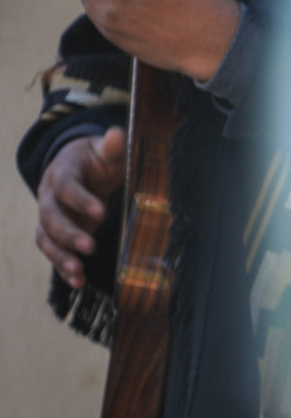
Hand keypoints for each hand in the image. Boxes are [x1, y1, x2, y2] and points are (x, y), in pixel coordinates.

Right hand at [36, 128, 126, 288]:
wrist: (78, 168)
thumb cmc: (96, 159)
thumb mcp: (104, 151)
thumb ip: (111, 147)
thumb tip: (118, 135)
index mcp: (61, 174)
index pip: (67, 188)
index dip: (81, 200)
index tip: (101, 212)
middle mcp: (50, 197)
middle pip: (50, 217)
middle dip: (68, 233)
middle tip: (90, 246)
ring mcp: (49, 218)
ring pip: (46, 238)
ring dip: (61, 257)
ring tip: (79, 273)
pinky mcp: (55, 234)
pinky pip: (54, 252)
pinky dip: (64, 268)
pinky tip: (79, 282)